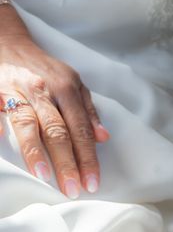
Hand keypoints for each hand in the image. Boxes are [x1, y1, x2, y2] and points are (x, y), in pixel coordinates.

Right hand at [0, 35, 108, 196]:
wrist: (8, 42)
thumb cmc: (45, 70)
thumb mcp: (74, 84)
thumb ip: (88, 111)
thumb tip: (103, 137)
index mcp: (66, 89)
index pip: (81, 130)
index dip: (88, 158)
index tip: (92, 183)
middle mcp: (42, 89)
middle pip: (57, 131)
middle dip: (67, 163)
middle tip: (72, 189)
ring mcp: (15, 88)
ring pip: (27, 124)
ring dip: (36, 152)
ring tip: (45, 177)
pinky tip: (2, 143)